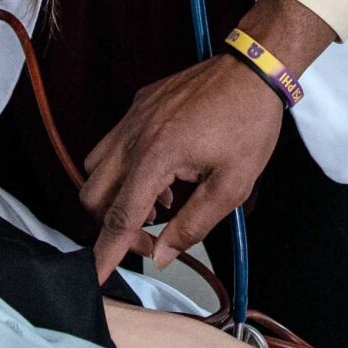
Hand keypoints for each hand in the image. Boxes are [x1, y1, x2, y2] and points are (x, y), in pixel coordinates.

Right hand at [79, 53, 281, 280]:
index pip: (119, 217)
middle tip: (151, 236)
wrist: (253, 69)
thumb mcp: (232, 185)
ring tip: (159, 204)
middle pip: (94, 195)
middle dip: (112, 225)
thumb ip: (193, 225)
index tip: (93, 277)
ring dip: (116, 196)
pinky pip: (112, 144)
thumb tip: (162, 254)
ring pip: (95, 169)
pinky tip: (162, 175)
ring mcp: (132, 117)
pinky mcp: (138, 106)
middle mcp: (134, 135)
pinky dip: (125, 170)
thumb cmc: (249, 122)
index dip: (105, 253)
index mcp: (157, 157)